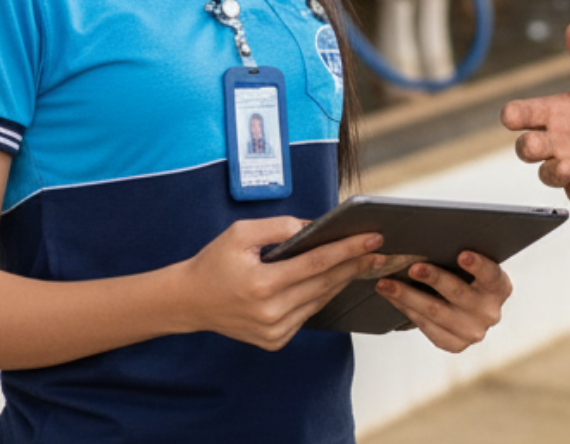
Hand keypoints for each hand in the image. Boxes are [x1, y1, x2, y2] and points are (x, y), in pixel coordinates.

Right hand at [179, 216, 385, 350]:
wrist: (190, 301)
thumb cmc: (214, 263)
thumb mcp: (240, 233)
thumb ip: (278, 227)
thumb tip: (313, 227)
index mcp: (262, 283)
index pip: (317, 263)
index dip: (348, 250)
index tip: (372, 238)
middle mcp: (271, 312)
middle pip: (325, 283)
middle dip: (354, 264)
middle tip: (378, 249)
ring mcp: (274, 330)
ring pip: (320, 300)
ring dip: (342, 280)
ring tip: (362, 261)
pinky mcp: (275, 341)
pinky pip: (308, 314)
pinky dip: (321, 295)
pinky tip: (333, 280)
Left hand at [376, 251, 512, 352]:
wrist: (466, 309)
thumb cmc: (464, 275)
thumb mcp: (470, 265)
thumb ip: (460, 255)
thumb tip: (429, 237)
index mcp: (500, 287)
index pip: (491, 275)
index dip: (478, 265)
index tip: (462, 254)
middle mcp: (490, 312)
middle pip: (458, 293)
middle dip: (433, 278)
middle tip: (412, 267)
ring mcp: (473, 332)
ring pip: (435, 312)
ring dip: (407, 295)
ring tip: (386, 283)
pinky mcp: (455, 344)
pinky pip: (426, 326)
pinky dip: (406, 309)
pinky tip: (392, 297)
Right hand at [501, 22, 569, 207]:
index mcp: (555, 113)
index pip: (522, 113)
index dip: (513, 115)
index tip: (511, 116)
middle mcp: (557, 141)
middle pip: (526, 148)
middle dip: (527, 147)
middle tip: (537, 144)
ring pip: (547, 175)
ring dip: (555, 172)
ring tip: (569, 166)